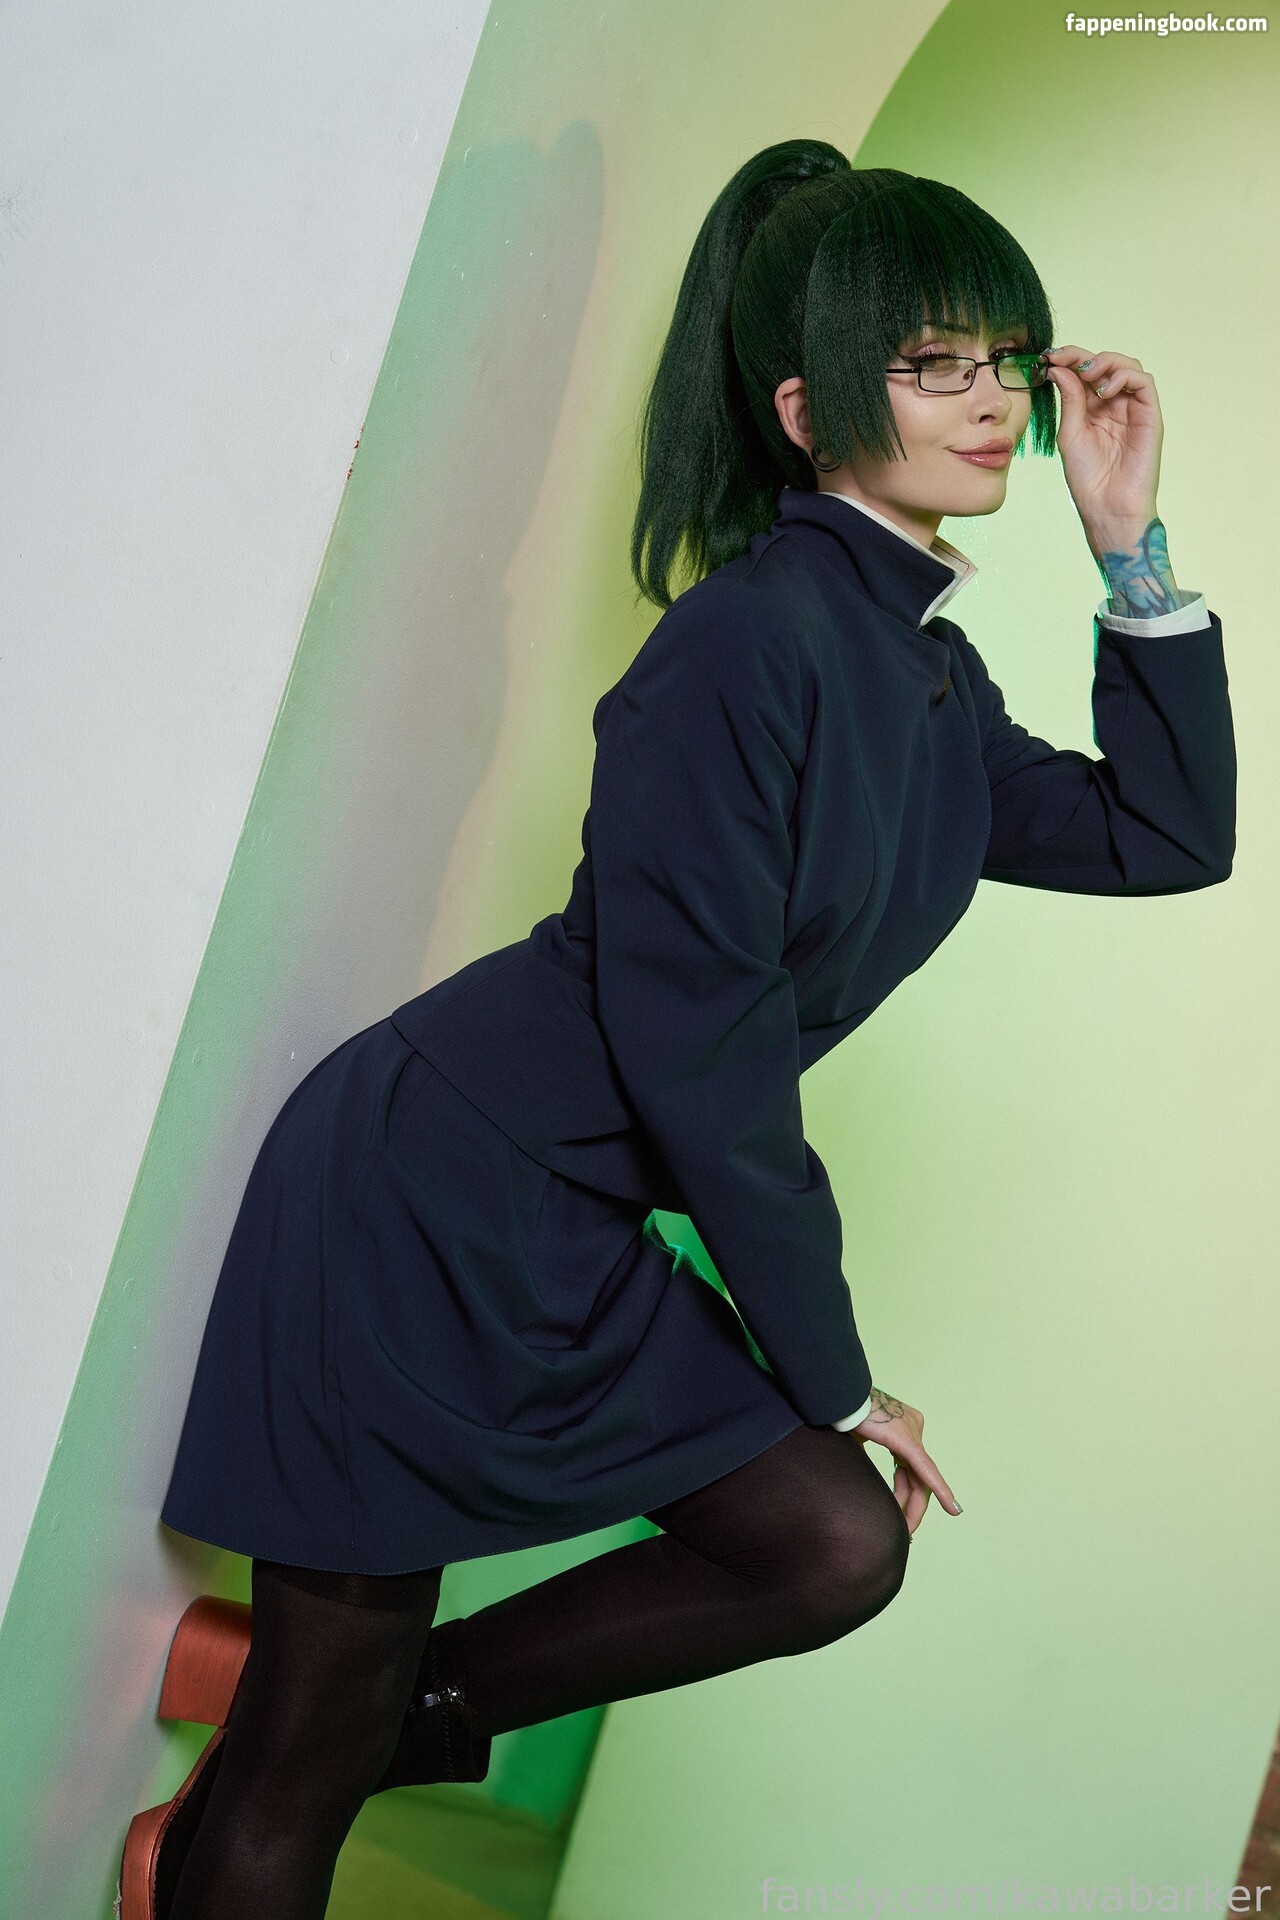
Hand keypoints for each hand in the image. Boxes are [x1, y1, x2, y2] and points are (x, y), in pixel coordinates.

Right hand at [845, 1386, 961, 1535]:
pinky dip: (939, 1489)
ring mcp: (912, 1432)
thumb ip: (865, 1458)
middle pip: (918, 1477)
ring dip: (915, 1507)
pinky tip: (952, 1508)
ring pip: (922, 1479)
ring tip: (907, 1530)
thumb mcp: (856, 1441)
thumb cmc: (841, 1414)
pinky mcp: (907, 1440)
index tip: (899, 1514)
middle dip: (912, 1507)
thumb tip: (862, 1478)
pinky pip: (926, 1470)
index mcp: (901, 1428)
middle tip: (906, 1533)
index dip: (905, 1494)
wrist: (835, 1397)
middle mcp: (913, 1428)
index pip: (909, 1469)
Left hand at [1042, 344, 1163, 554]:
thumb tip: (1060, 368)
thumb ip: (1070, 400)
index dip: (1070, 359)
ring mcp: (1134, 409)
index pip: (1085, 373)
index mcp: (1094, 410)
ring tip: (1087, 374)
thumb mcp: (1070, 434)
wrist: (1107, 508)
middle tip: (1062, 358)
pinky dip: (1124, 377)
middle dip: (1083, 356)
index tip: (1049, 357)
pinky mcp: (1150, 416)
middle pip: (1106, 364)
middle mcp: (1116, 406)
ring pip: (1128, 366)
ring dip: (1106, 361)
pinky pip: (1144, 382)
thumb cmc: (1088, 479)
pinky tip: (1104, 391)